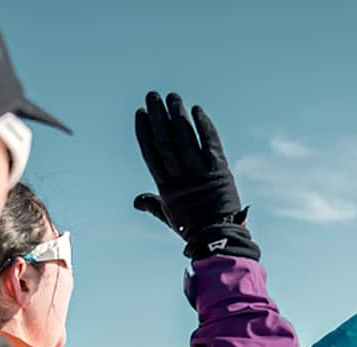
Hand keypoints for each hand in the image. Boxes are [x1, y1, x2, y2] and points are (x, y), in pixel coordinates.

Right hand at [133, 91, 259, 260]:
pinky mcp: (220, 171)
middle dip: (158, 116)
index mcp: (166, 188)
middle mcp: (181, 177)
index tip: (140, 113)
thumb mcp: (169, 217)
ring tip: (173, 97)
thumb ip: (152, 204)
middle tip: (152, 95)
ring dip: (178, 115)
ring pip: (186, 138)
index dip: (145, 132)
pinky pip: (210, 143)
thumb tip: (136, 201)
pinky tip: (197, 110)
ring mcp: (200, 173)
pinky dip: (204, 126)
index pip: (151, 153)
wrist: (220, 239)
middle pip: (166, 141)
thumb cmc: (193, 230)